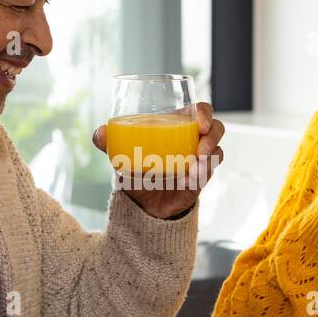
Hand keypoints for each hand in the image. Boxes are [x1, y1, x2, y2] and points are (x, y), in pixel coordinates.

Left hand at [92, 102, 224, 219]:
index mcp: (177, 128)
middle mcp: (193, 142)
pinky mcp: (200, 180)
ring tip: (197, 161)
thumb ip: (110, 143)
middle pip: (216, 128)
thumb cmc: (137, 173)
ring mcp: (199, 161)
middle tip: (202, 139)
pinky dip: (202, 173)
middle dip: (212, 132)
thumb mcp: (123, 156)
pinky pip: (209, 173)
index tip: (199, 121)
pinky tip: (190, 178)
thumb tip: (99, 133)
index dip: (204, 112)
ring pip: (218, 150)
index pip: (200, 111)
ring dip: (211, 153)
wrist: (142, 205)